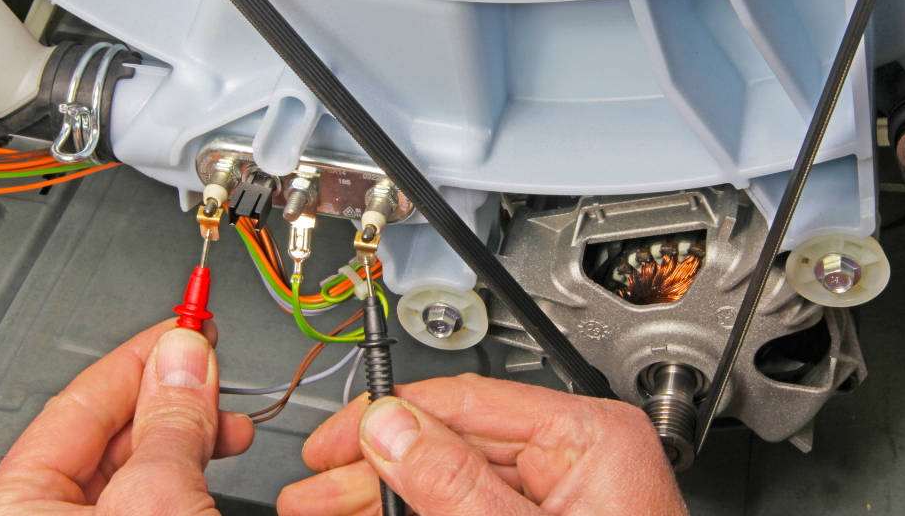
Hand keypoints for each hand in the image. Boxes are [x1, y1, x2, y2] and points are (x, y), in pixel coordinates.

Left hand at [0, 319, 254, 514]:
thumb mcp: (157, 497)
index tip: (187, 323)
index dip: (141, 356)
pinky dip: (188, 472)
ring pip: (136, 468)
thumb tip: (183, 355)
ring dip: (192, 436)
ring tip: (231, 421)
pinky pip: (150, 497)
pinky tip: (218, 453)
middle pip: (109, 434)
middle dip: (174, 397)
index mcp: (12, 508)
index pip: (78, 404)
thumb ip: (169, 422)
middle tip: (211, 365)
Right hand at [278, 374, 687, 514]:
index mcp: (590, 436)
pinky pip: (471, 512)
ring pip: (450, 485)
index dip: (388, 418)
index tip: (334, 444)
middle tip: (314, 494)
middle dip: (374, 470)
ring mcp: (560, 498)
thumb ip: (455, 487)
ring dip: (387, 500)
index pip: (467, 400)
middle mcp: (576, 458)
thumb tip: (391, 430)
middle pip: (450, 445)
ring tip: (329, 512)